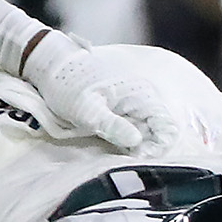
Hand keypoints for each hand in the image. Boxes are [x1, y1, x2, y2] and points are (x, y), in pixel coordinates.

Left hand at [16, 34, 180, 149]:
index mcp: (142, 95)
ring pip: (147, 131)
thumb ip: (112, 125)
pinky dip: (128, 138)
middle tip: (125, 158)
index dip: (157, 148)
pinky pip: (134, 126)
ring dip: (138, 145)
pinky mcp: (122, 106)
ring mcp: (134, 102)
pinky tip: (114, 145)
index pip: (167, 129)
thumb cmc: (68, 84)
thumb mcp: (86, 109)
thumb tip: (136, 142)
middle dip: (147, 149)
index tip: (136, 158)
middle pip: (159, 132)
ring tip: (119, 153)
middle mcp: (144, 98)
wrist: (54, 63)